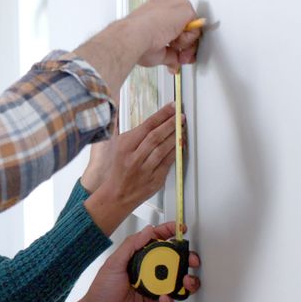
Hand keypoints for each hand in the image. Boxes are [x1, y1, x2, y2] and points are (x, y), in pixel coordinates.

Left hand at [68, 222, 199, 301]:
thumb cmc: (100, 293)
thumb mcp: (113, 264)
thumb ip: (131, 246)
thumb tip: (148, 231)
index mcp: (139, 261)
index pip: (158, 244)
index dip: (170, 234)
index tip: (180, 228)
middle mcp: (149, 275)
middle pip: (174, 263)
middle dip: (186, 258)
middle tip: (190, 258)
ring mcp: (154, 292)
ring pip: (178, 283)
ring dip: (186, 280)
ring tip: (185, 279)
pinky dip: (171, 301)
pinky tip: (164, 298)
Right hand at [83, 104, 182, 233]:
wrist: (117, 195)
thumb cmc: (119, 169)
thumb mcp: (118, 146)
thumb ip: (133, 133)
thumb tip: (152, 119)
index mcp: (125, 146)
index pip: (146, 126)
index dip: (161, 115)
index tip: (171, 107)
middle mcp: (134, 158)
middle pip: (156, 136)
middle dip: (171, 123)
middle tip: (181, 115)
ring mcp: (145, 170)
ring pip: (163, 149)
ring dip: (175, 136)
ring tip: (182, 127)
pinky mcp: (155, 180)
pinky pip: (168, 163)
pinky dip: (175, 152)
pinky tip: (180, 144)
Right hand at [115, 0, 200, 70]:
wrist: (133, 35)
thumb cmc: (136, 40)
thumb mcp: (156, 50)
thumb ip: (169, 54)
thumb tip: (174, 62)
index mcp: (155, 11)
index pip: (174, 24)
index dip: (178, 41)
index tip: (176, 53)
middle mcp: (165, 5)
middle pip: (184, 25)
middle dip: (184, 45)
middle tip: (180, 56)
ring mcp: (175, 5)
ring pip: (190, 26)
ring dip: (184, 42)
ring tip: (170, 46)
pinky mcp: (185, 8)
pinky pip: (195, 28)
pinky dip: (186, 39)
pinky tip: (173, 39)